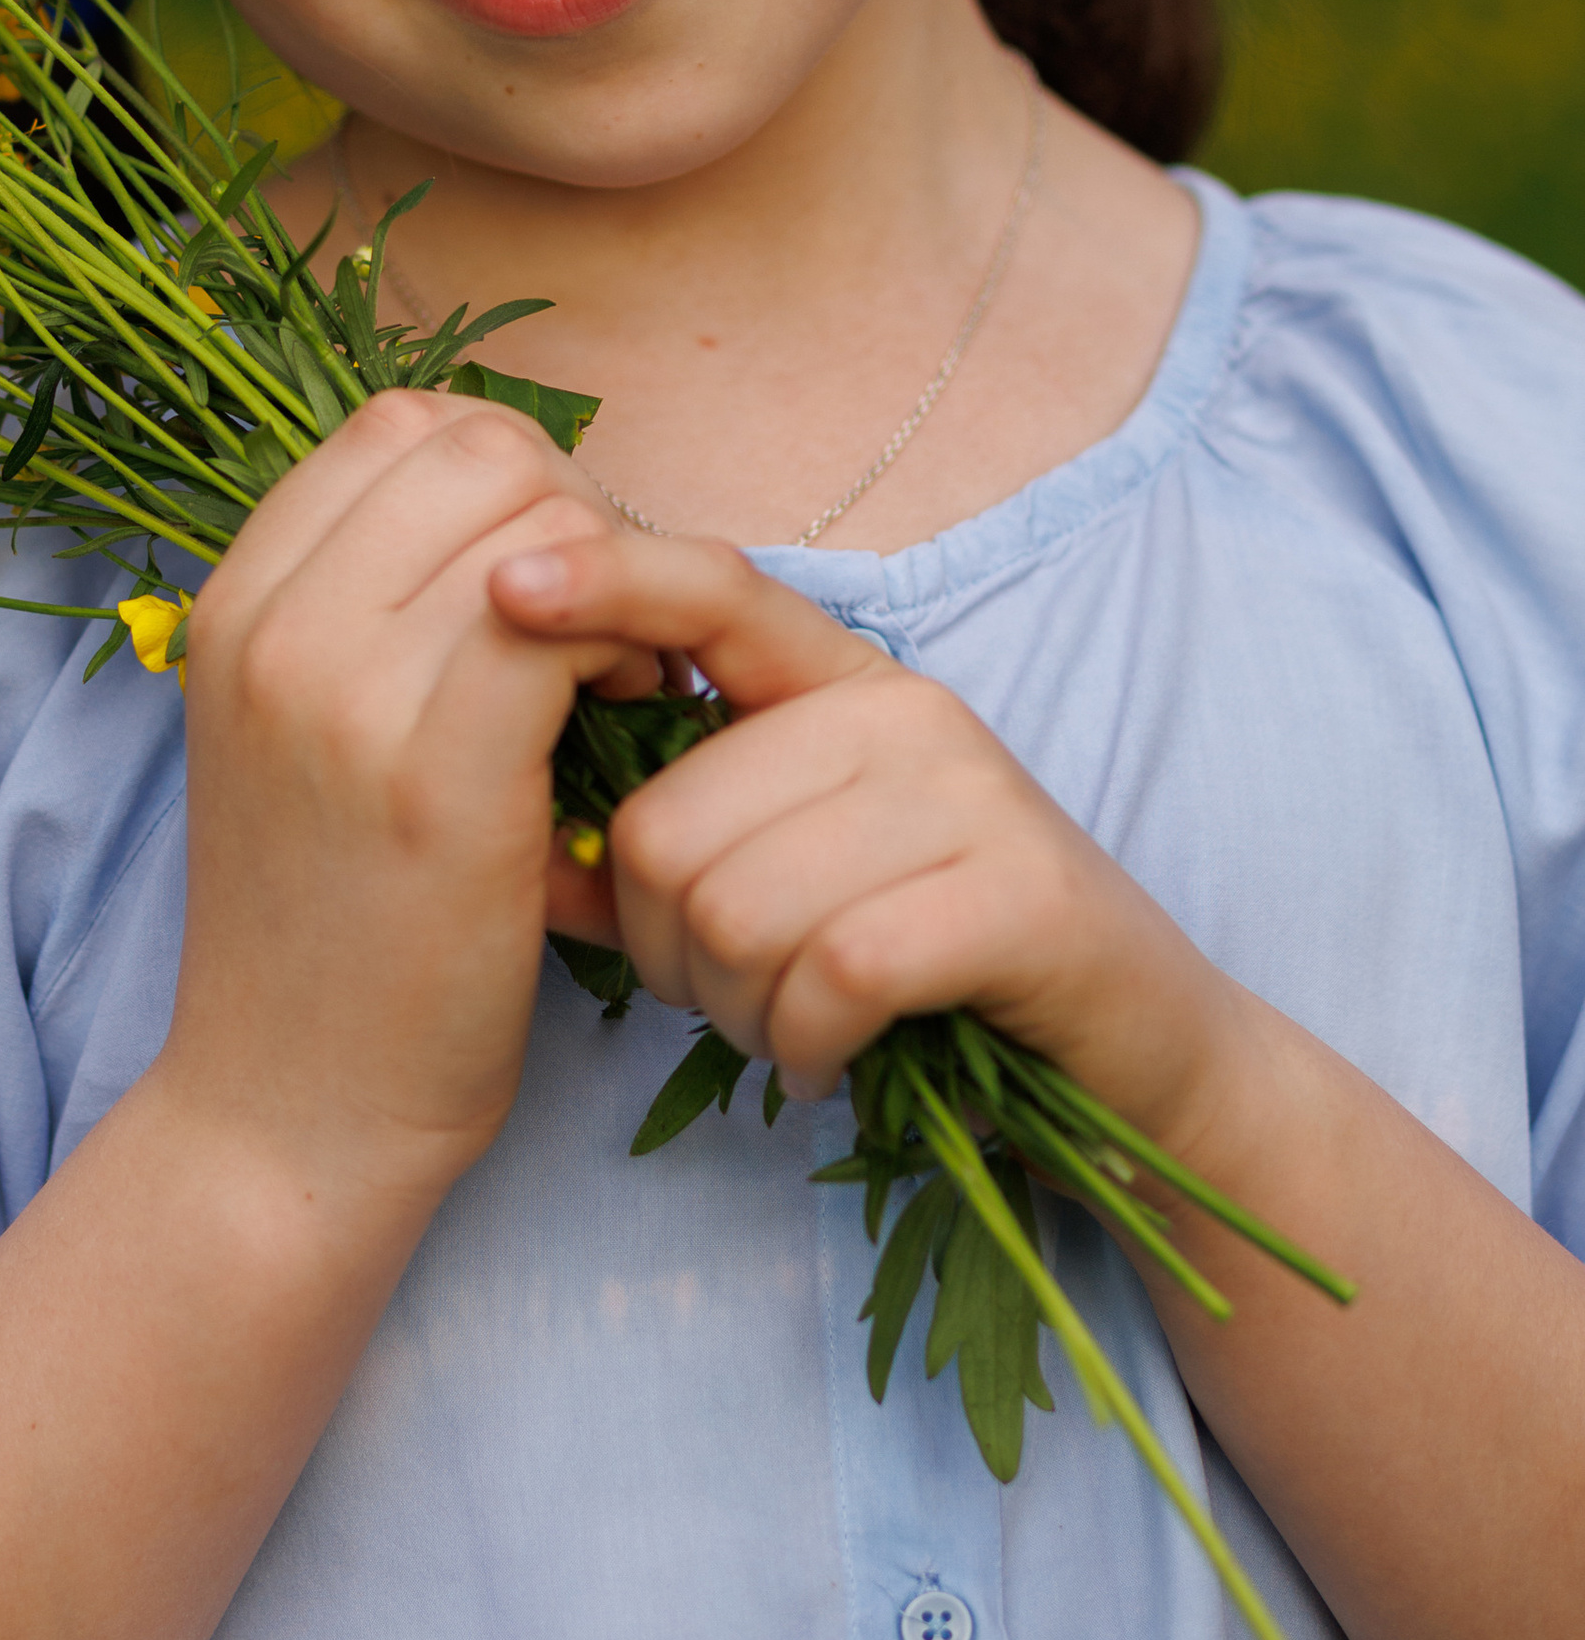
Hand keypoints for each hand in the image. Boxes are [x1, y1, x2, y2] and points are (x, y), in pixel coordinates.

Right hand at [160, 392, 657, 1203]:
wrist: (289, 1110)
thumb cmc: (330, 924)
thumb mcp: (297, 734)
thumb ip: (365, 609)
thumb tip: (513, 501)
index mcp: (235, 603)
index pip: (397, 427)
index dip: (501, 477)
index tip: (540, 580)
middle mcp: (271, 628)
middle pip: (476, 446)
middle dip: (572, 512)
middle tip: (600, 627)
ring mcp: (341, 697)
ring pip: (535, 515)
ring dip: (612, 576)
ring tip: (615, 678)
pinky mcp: (436, 779)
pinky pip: (567, 620)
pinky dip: (625, 646)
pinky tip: (627, 716)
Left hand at [496, 522, 1239, 1142]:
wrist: (1132, 1051)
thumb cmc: (919, 963)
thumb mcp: (781, 879)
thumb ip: (661, 852)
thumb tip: (522, 852)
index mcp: (835, 681)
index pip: (712, 588)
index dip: (607, 580)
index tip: (507, 585)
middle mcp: (902, 709)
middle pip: (673, 827)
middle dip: (665, 955)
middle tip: (732, 998)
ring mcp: (969, 793)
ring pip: (738, 910)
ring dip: (737, 1011)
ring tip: (791, 1027)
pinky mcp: (1020, 895)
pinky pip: (832, 975)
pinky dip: (806, 1047)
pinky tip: (833, 1059)